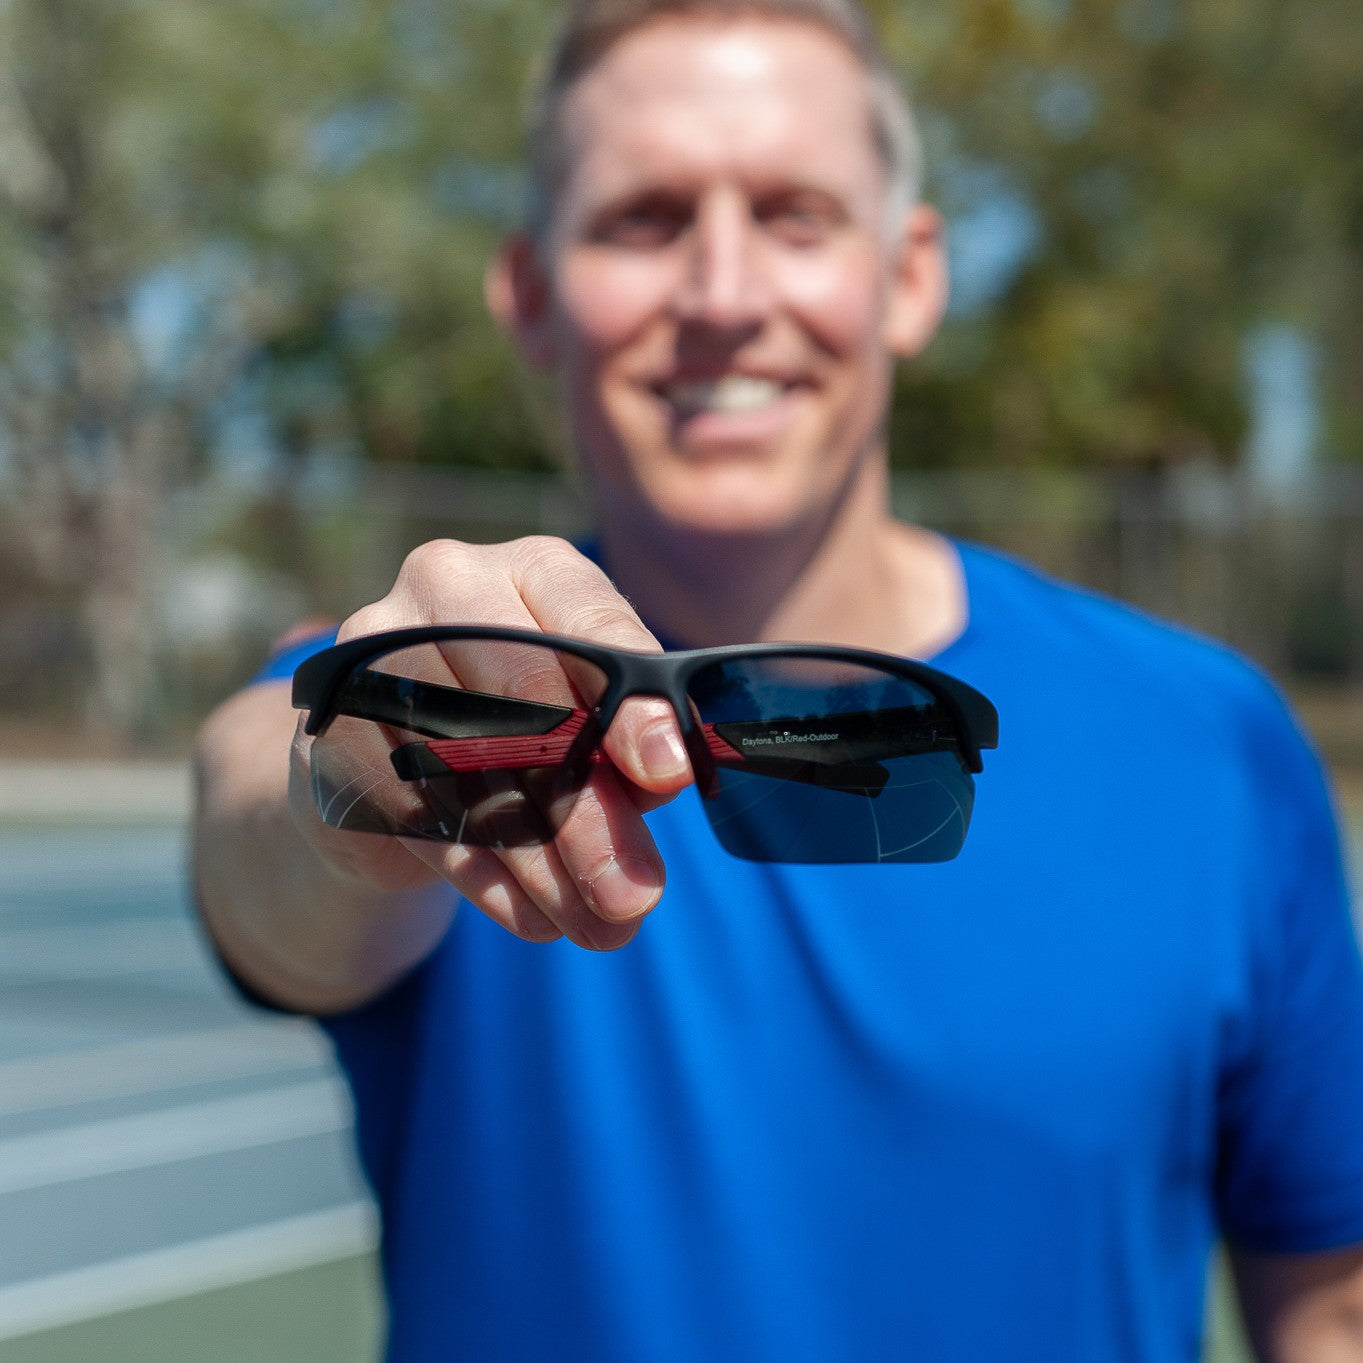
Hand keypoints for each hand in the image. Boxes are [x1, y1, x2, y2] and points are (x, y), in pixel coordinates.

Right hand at [288, 537, 693, 950]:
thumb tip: (662, 778)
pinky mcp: (328, 728)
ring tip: (600, 926)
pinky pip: (414, 813)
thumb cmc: (523, 723)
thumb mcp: (587, 718)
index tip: (668, 776)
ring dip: (542, 863)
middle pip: (527, 704)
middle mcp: (445, 587)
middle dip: (590, 812)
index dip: (632, 704)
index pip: (587, 621)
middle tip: (638, 892)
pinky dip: (483, 876)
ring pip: (471, 771)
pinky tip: (534, 917)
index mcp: (529, 568)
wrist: (388, 752)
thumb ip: (624, 740)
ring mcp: (373, 652)